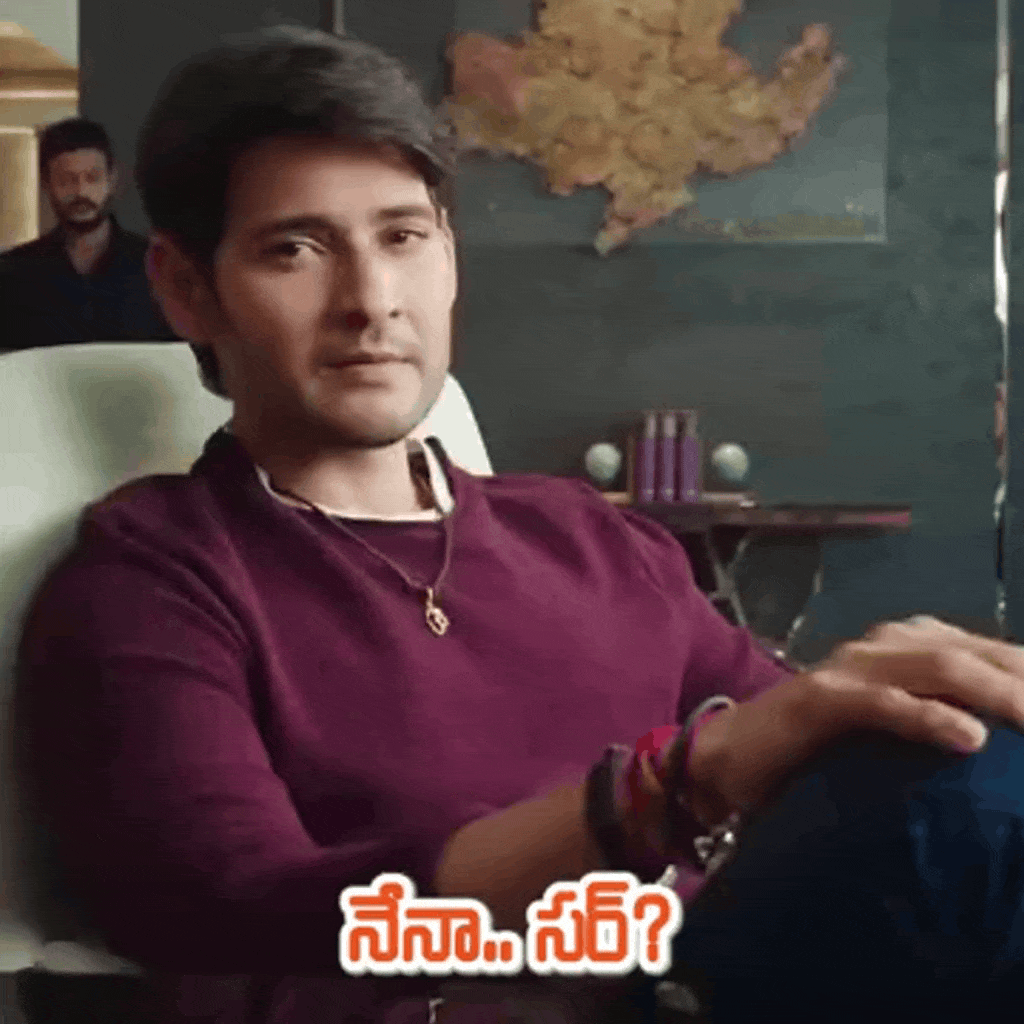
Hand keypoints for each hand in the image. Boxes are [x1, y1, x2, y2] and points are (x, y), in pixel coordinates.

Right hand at [686, 616, 1023, 819]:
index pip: (985, 650)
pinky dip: (928, 718)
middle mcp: (880, 646)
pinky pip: (882, 702)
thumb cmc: (818, 749)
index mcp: (902, 646)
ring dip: (996, 693)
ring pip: (936, 666)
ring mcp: (848, 668)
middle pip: (970, 653)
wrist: (731, 755)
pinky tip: (969, 738)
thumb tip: (994, 737)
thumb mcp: (892, 731)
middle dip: (1023, 682)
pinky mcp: (820, 699)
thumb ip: (937, 720)